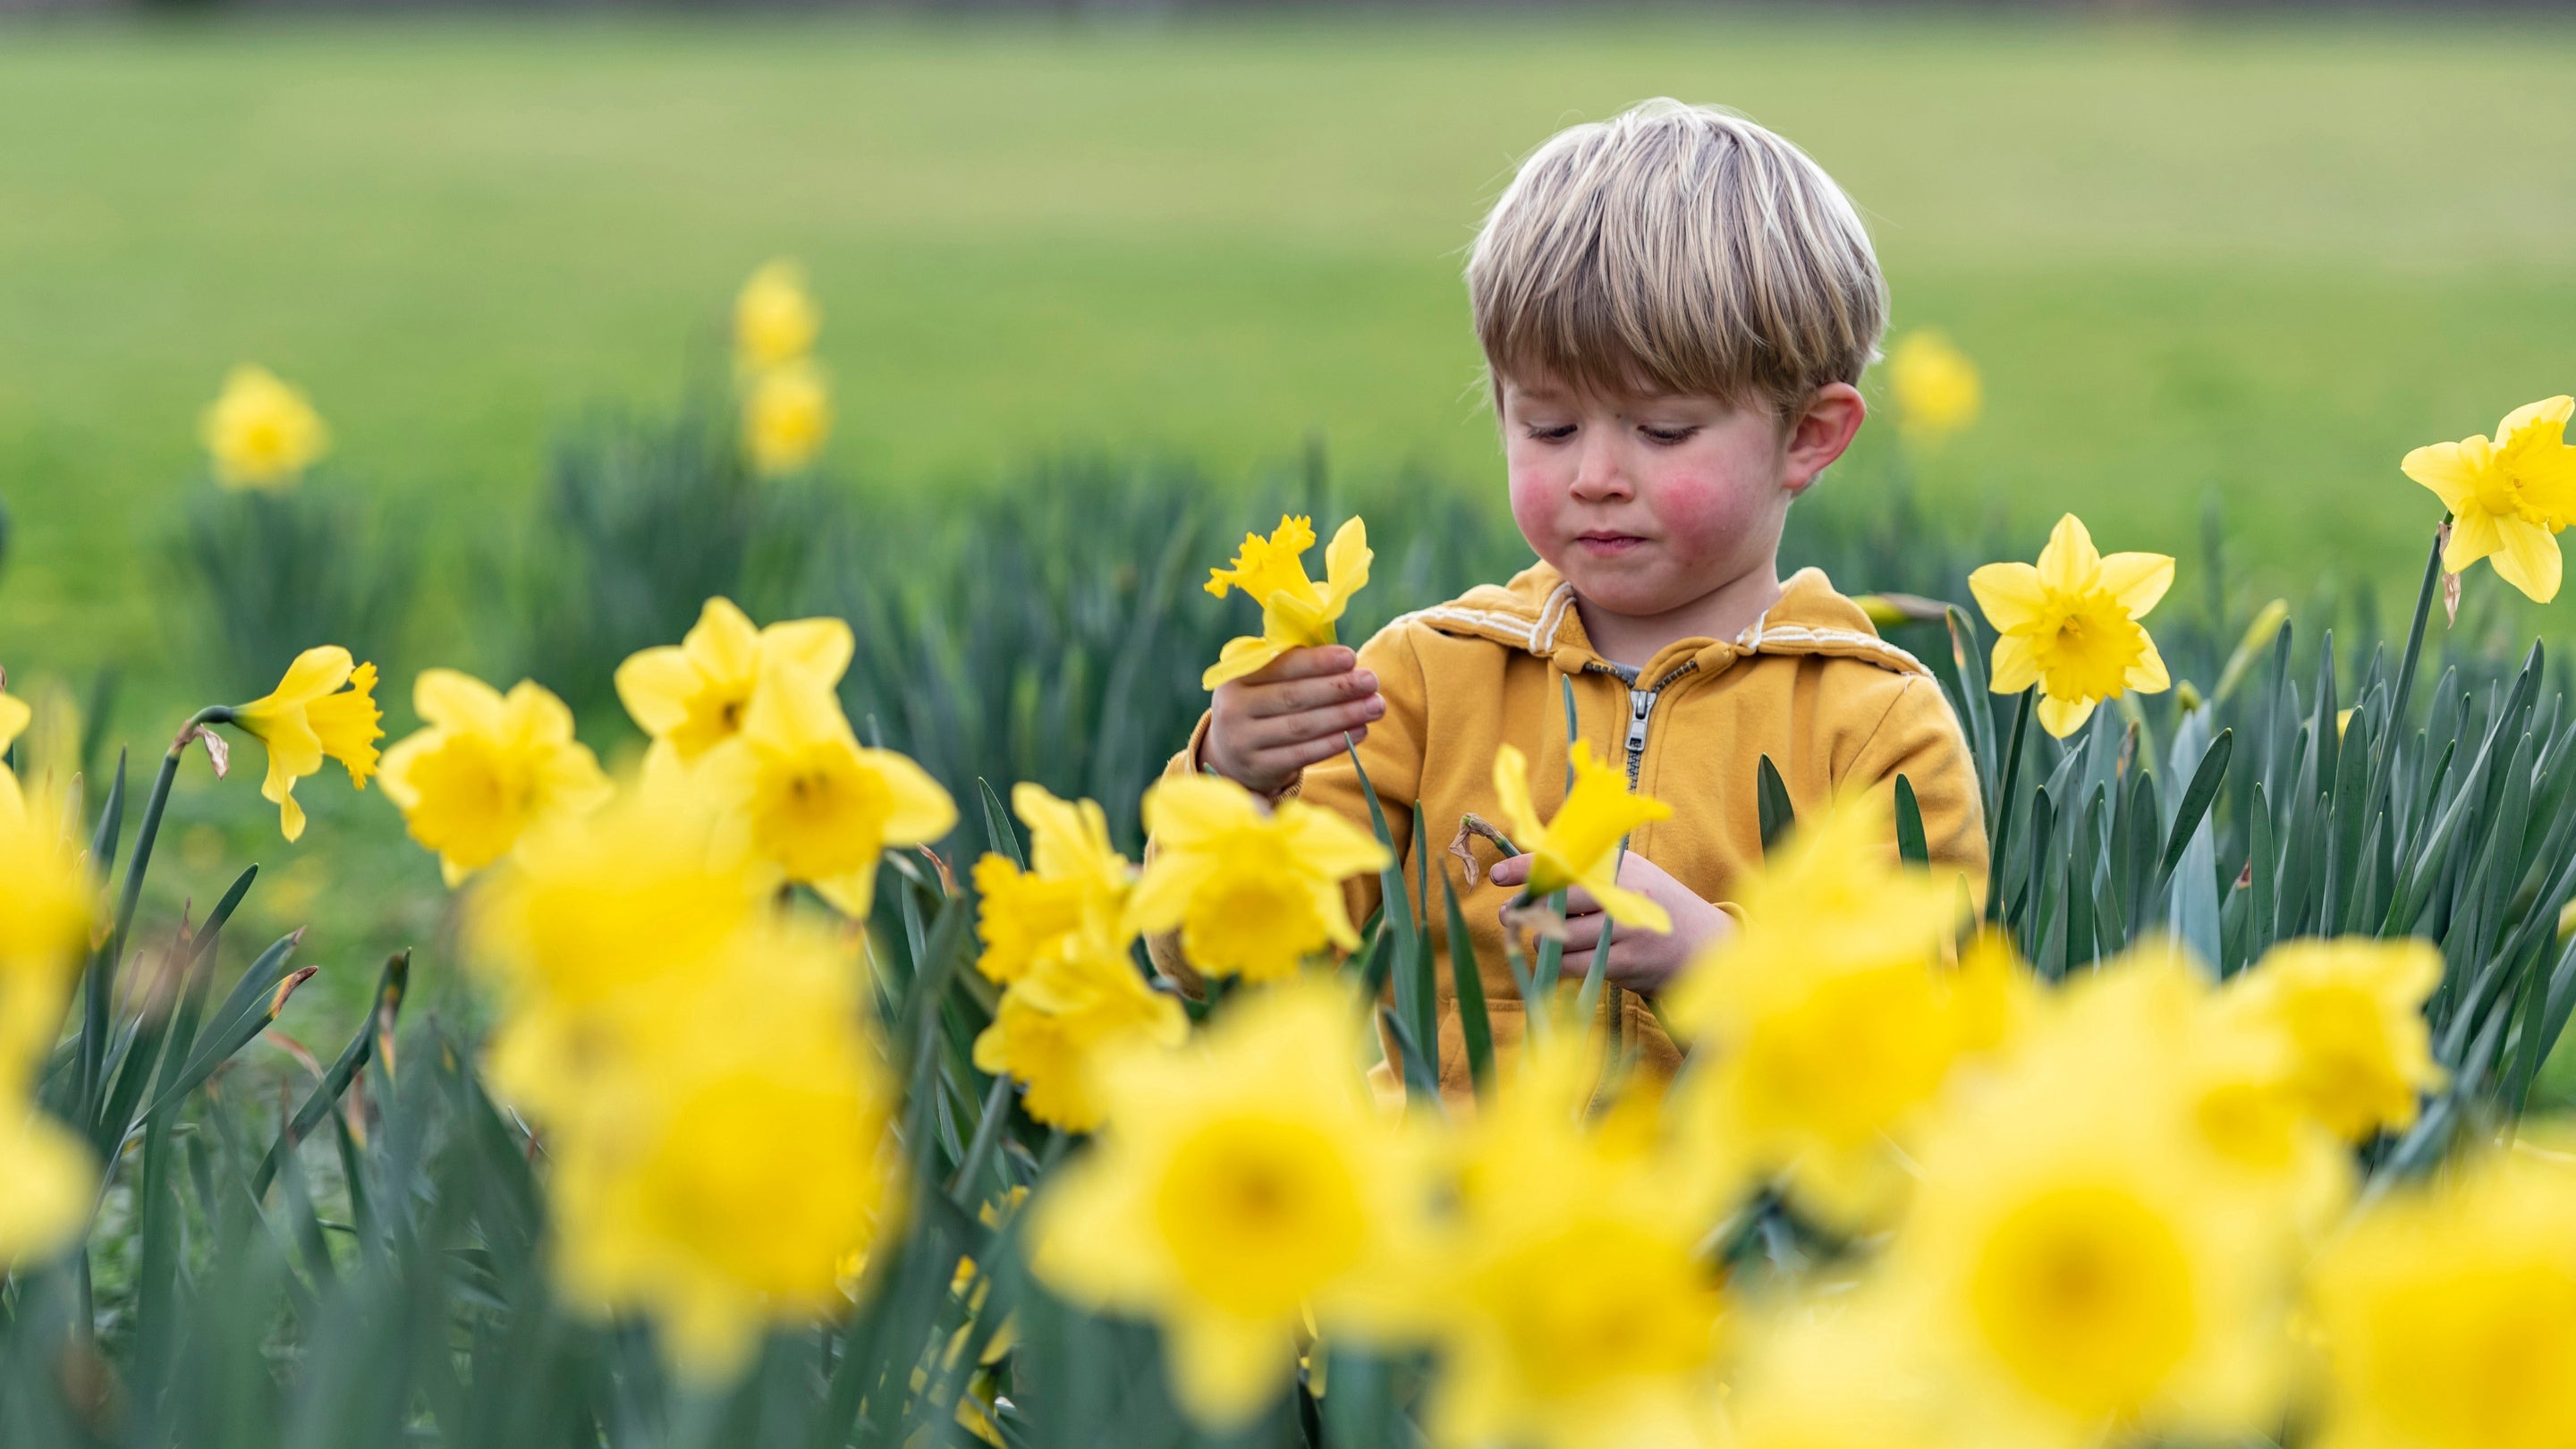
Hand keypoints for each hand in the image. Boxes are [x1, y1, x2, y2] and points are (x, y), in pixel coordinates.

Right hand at [1201, 646, 1384, 796]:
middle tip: (1372, 681)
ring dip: (1344, 715)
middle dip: (1338, 688)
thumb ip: (1293, 666)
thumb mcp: (1262, 683)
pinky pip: (1302, 755)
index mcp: (1235, 677)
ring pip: (1302, 726)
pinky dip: (1334, 742)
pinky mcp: (1258, 768)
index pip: (1281, 666)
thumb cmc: (1261, 707)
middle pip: (1294, 696)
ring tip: (1375, 706)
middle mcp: (1232, 708)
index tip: (1351, 657)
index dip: (1318, 662)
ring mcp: (1242, 741)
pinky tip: (1360, 732)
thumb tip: (1345, 660)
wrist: (1230, 754)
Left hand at [1490, 849, 1730, 994]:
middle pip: (1556, 900)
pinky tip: (1563, 958)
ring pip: (1557, 937)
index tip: (1498, 875)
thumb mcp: (1629, 875)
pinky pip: (1571, 965)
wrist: (1704, 946)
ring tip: (1543, 937)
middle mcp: (1624, 894)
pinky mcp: (1624, 963)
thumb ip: (1587, 869)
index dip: (1527, 867)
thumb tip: (1529, 869)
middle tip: (1508, 914)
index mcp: (1621, 866)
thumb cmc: (1654, 905)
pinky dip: (1558, 964)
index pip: (1566, 861)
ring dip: (1540, 940)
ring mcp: (1625, 930)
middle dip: (1524, 909)